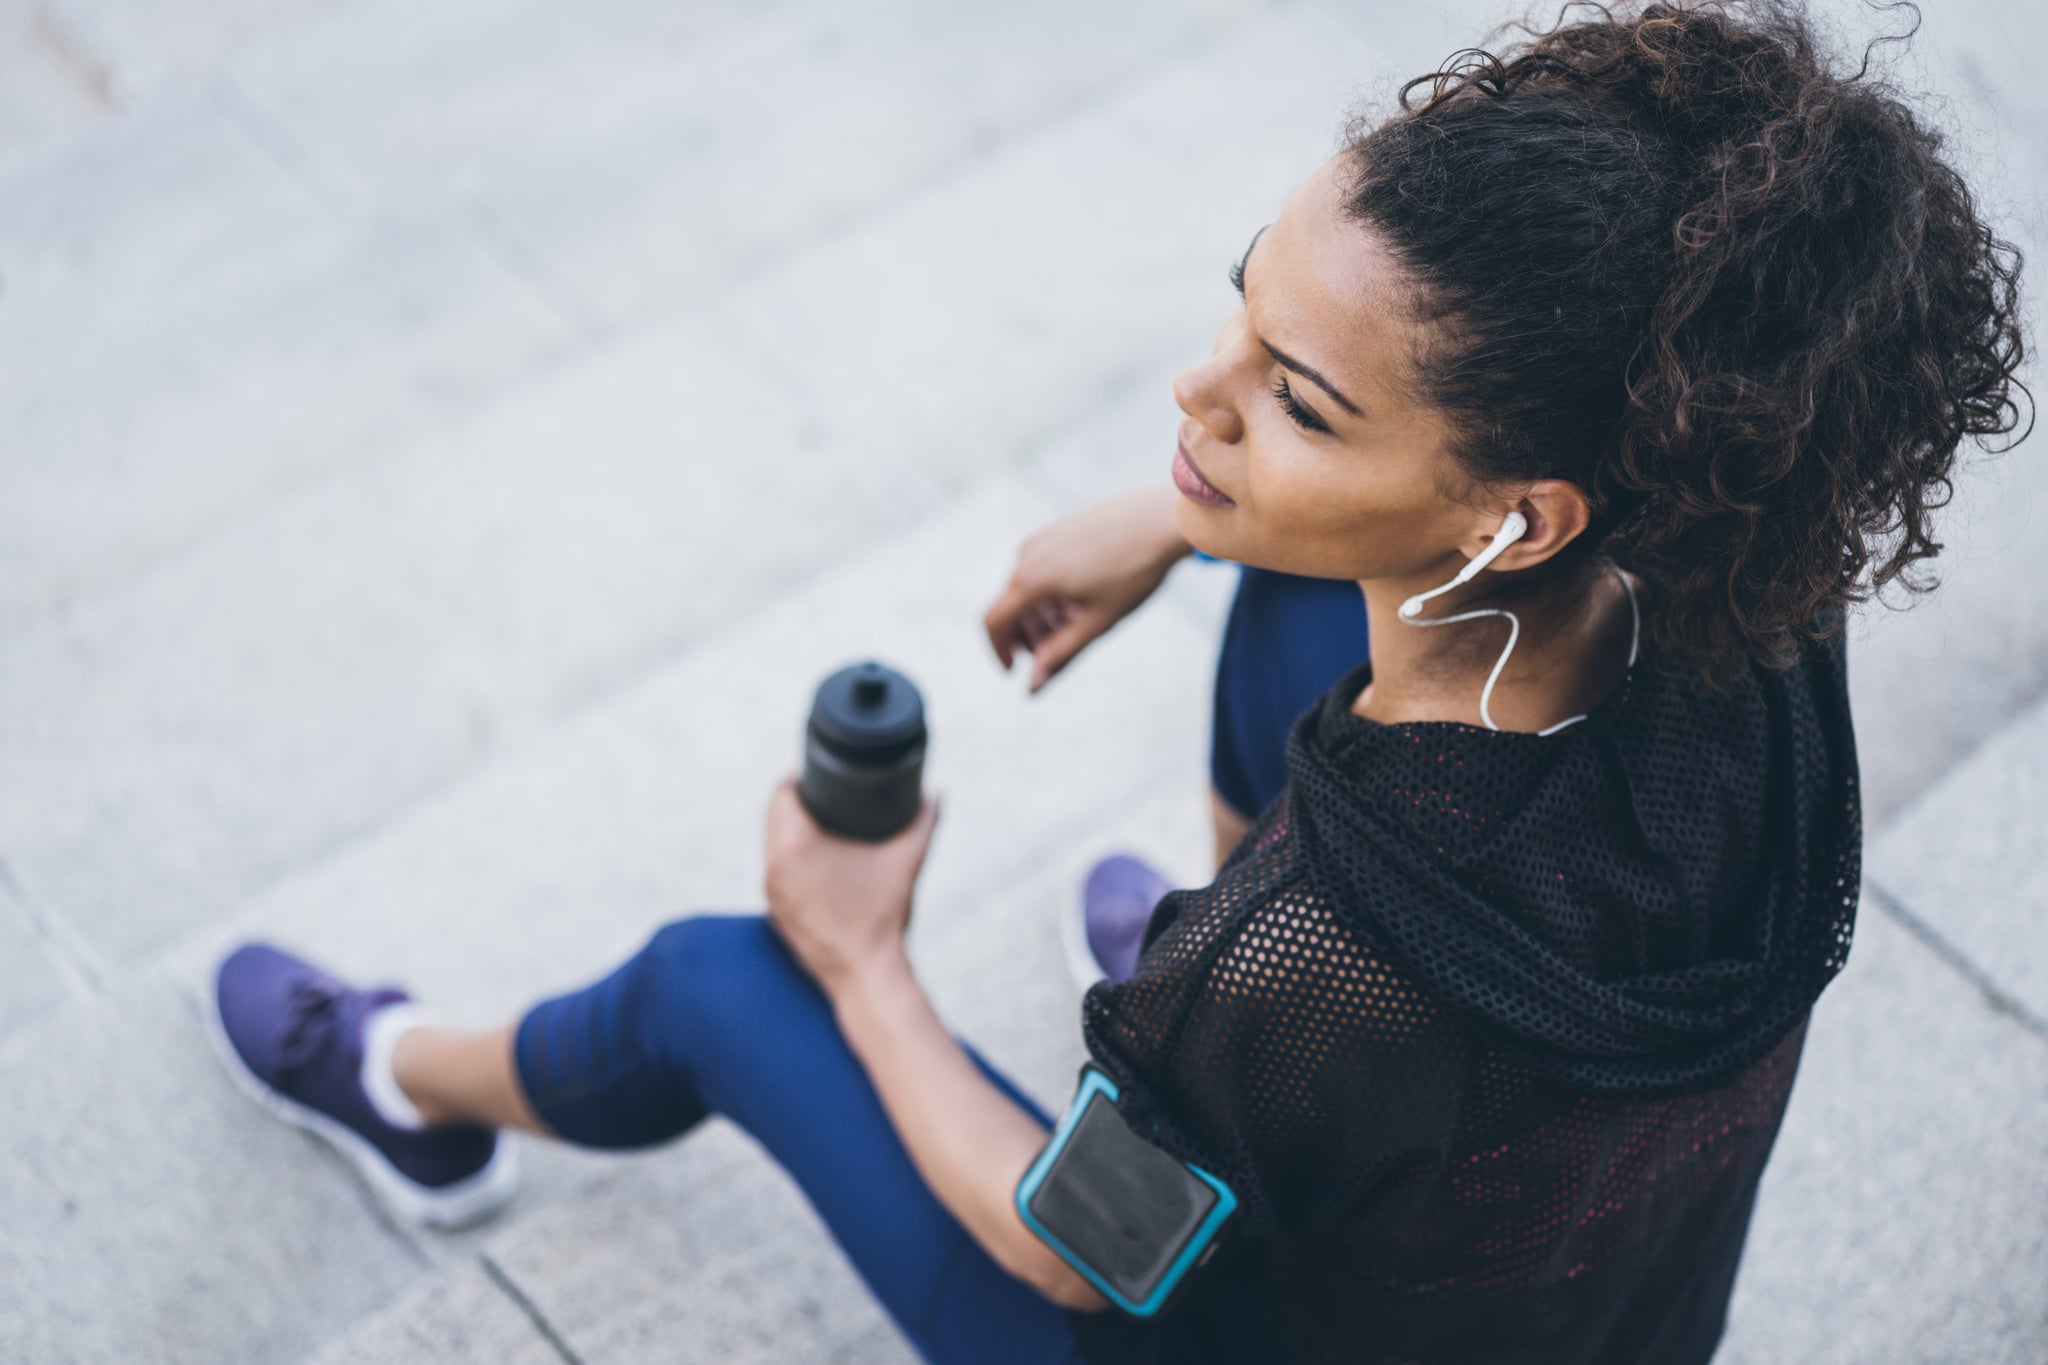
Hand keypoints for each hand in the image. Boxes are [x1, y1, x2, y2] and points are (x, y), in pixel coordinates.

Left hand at [762, 775, 942, 996]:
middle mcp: (773, 866)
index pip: (781, 794)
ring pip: (770, 847)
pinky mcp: (775, 913)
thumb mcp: (906, 861)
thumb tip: (937, 792)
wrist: (865, 974)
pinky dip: (788, 862)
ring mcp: (771, 893)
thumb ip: (924, 821)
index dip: (797, 779)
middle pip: (772, 817)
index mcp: (795, 845)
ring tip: (817, 823)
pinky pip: (775, 874)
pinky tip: (812, 862)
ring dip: (787, 831)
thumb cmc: (883, 916)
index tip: (816, 775)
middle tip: (821, 795)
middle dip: (794, 803)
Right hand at [983, 486, 1190, 692]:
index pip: (995, 623)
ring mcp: (1042, 537)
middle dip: (1027, 635)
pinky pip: (1040, 567)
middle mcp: (1028, 554)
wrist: (1161, 519)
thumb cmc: (1134, 571)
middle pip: (1011, 605)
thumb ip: (1060, 654)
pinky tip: (1082, 599)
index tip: (1016, 670)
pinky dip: (1050, 592)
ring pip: (1027, 587)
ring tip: (1077, 624)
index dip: (1000, 651)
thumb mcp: (1097, 622)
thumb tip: (1032, 686)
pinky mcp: (1058, 529)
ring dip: (1041, 614)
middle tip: (1057, 650)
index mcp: (1032, 579)